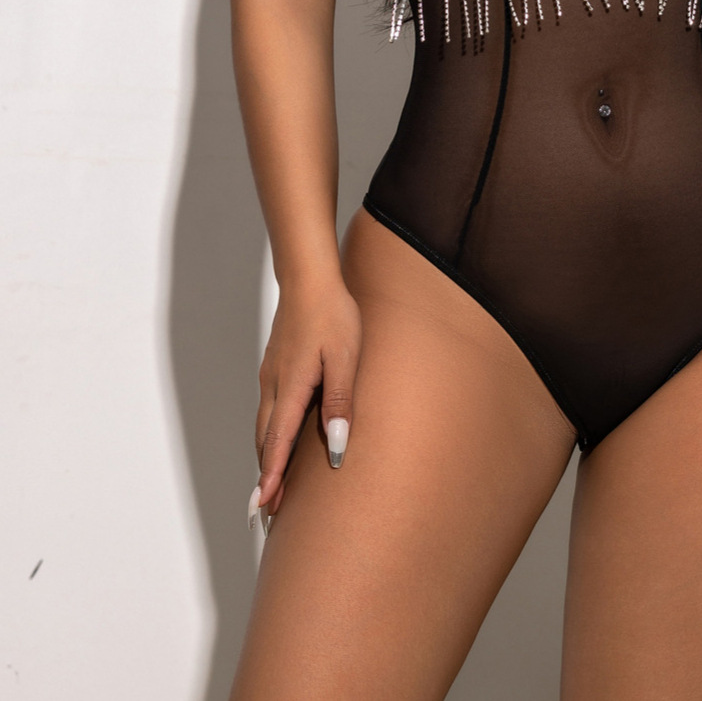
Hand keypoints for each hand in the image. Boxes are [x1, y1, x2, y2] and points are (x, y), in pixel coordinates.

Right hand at [249, 275, 361, 531]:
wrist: (310, 279)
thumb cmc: (333, 316)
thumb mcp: (345, 359)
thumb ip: (340, 403)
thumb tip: (337, 447)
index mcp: (291, 389)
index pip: (278, 444)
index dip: (272, 478)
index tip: (265, 509)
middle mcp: (275, 387)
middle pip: (265, 442)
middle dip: (265, 477)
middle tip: (267, 513)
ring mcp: (272, 377)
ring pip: (264, 427)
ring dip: (266, 458)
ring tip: (272, 486)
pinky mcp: (276, 367)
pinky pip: (269, 411)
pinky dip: (269, 435)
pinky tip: (279, 440)